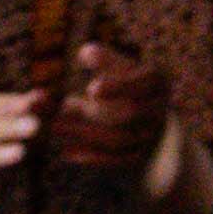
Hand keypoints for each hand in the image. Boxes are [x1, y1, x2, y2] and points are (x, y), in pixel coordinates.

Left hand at [48, 35, 169, 170]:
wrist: (146, 117)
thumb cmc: (126, 80)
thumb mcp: (119, 65)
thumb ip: (103, 59)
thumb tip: (86, 53)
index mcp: (157, 80)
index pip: (143, 82)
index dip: (119, 85)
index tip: (91, 89)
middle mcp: (159, 108)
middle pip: (130, 113)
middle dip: (95, 111)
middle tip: (60, 109)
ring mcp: (151, 134)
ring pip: (119, 138)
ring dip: (85, 134)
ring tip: (53, 127)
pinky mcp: (138, 155)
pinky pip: (116, 160)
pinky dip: (91, 156)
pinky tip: (66, 151)